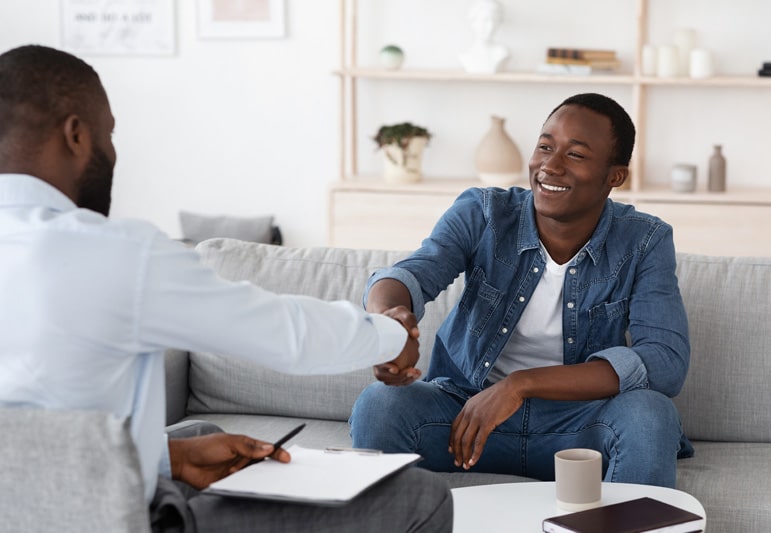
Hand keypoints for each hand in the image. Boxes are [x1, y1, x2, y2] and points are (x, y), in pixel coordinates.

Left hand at [168, 433, 290, 488]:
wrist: (184, 462)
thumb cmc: (204, 447)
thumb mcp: (228, 443)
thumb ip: (248, 447)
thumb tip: (268, 448)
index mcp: (245, 445)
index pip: (266, 449)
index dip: (277, 452)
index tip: (287, 458)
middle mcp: (243, 458)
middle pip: (262, 463)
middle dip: (272, 468)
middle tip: (282, 473)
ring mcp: (237, 471)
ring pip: (254, 476)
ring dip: (259, 479)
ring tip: (267, 482)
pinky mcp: (229, 483)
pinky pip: (242, 486)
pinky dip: (247, 487)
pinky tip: (250, 488)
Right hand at [373, 305, 421, 385]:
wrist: (389, 320)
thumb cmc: (395, 316)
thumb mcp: (402, 312)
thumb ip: (409, 320)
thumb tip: (416, 335)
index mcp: (374, 345)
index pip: (375, 361)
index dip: (384, 367)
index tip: (395, 368)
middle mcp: (375, 357)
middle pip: (381, 375)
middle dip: (398, 377)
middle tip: (413, 371)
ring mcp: (380, 363)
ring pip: (388, 379)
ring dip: (403, 380)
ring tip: (417, 373)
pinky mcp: (387, 367)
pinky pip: (393, 378)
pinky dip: (404, 379)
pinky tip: (416, 373)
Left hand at [449, 377, 523, 469]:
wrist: (513, 387)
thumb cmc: (502, 394)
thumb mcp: (484, 401)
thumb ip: (478, 410)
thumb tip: (478, 422)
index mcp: (467, 406)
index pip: (454, 426)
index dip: (452, 440)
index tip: (452, 450)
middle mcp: (469, 412)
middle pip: (457, 435)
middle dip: (456, 451)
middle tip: (457, 462)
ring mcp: (477, 417)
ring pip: (466, 440)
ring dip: (464, 455)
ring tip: (466, 465)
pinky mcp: (487, 422)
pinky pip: (479, 441)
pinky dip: (475, 453)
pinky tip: (474, 461)